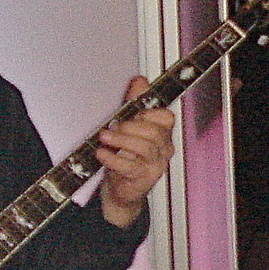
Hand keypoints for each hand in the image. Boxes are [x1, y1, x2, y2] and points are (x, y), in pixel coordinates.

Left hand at [97, 76, 176, 228]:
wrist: (121, 189)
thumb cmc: (126, 157)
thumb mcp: (129, 127)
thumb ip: (135, 103)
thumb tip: (140, 80)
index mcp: (163, 134)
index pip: (166, 118)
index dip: (149, 113)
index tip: (133, 112)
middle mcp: (163, 149)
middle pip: (154, 132)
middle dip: (130, 126)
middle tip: (112, 127)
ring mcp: (156, 165)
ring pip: (145, 147)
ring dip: (121, 140)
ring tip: (105, 138)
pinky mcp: (144, 179)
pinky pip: (130, 166)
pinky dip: (113, 158)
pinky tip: (102, 154)